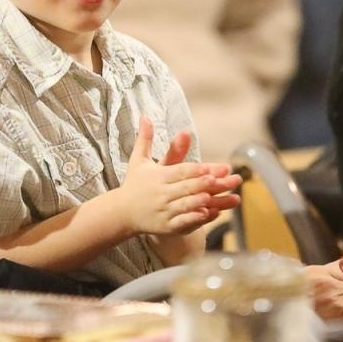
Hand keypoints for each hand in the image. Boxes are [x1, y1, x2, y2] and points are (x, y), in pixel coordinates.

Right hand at [115, 118, 241, 236]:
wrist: (122, 212)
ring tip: (213, 196)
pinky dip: (193, 219)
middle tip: (220, 179)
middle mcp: (160, 193)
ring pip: (184, 204)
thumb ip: (145, 139)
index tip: (210, 167)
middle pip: (185, 187)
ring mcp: (163, 210)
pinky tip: (206, 214)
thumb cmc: (134, 183)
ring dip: (199, 200)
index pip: (179, 171)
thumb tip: (145, 116)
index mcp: (157, 176)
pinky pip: (181, 222)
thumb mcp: (139, 160)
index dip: (195, 169)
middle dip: (203, 183)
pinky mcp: (165, 225)